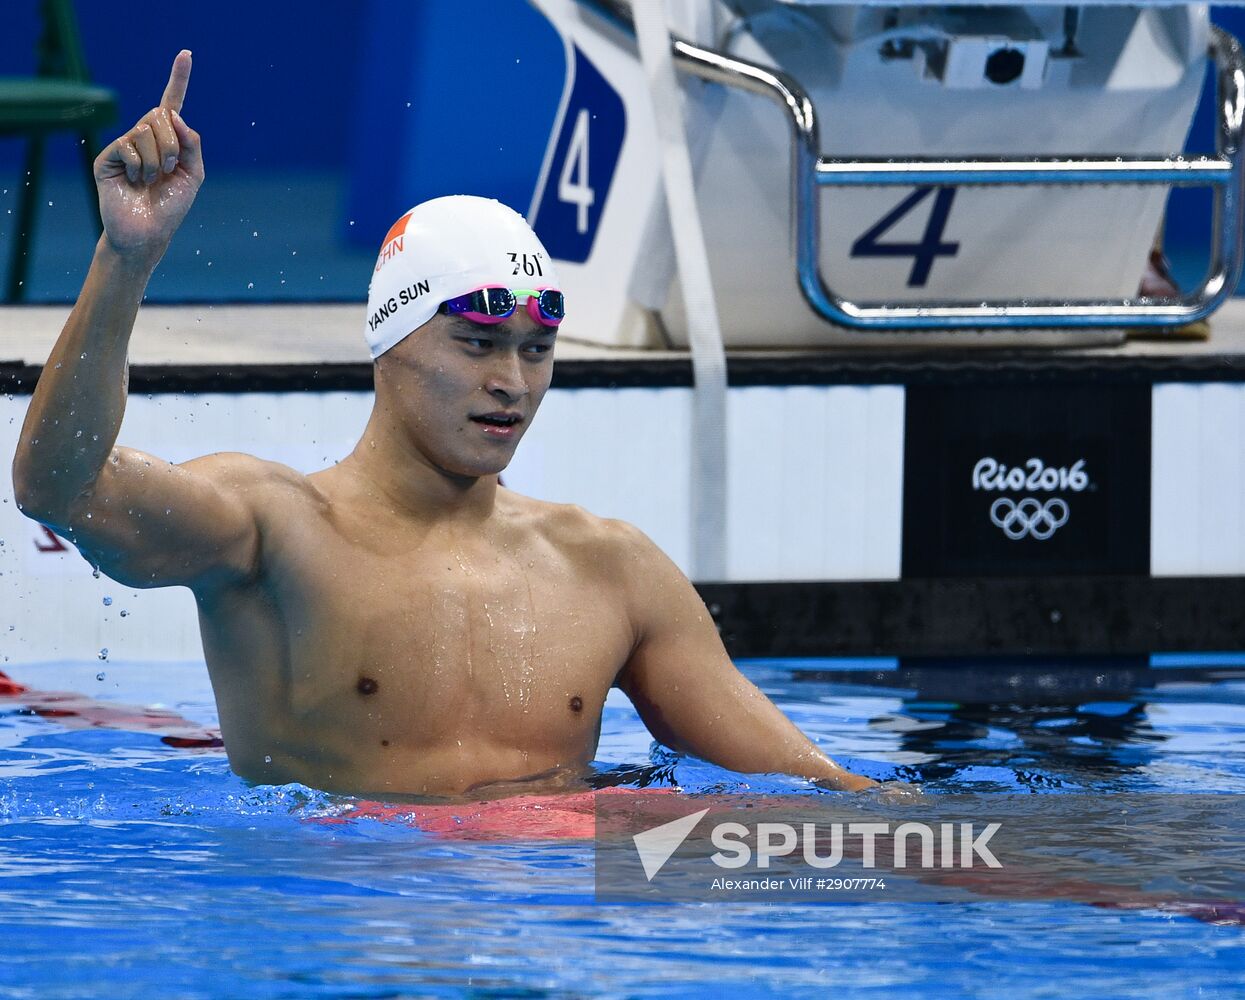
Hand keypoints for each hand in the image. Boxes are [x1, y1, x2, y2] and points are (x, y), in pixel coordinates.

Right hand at [94, 50, 202, 260]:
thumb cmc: (171, 206)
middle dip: (172, 145)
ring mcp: (124, 145)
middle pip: (160, 116)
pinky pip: (128, 145)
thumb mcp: (194, 174)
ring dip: (157, 160)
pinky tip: (135, 181)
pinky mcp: (107, 156)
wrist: (148, 233)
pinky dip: (139, 166)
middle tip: (168, 170)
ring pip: (146, 131)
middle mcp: (144, 137)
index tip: (187, 54)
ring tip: (151, 180)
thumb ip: (191, 143)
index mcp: (167, 140)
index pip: (172, 104)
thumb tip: (172, 113)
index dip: (179, 79)